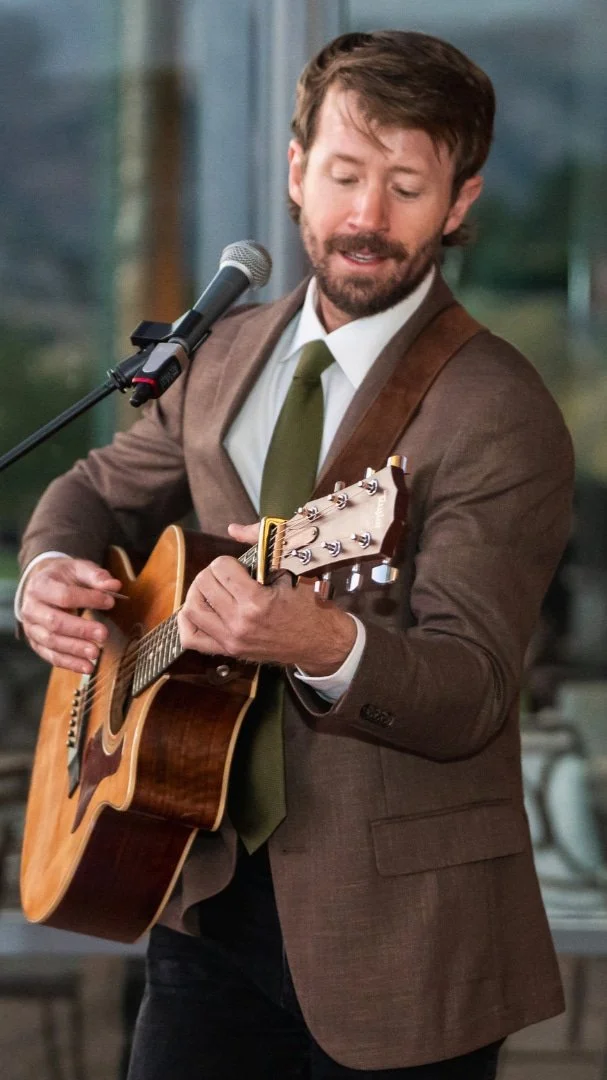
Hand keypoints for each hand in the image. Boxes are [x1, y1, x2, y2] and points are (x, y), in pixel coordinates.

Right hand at [20, 557, 122, 673]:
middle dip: (81, 630)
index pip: (64, 596)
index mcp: (40, 586)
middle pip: (55, 622)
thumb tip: (114, 585)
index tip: (110, 602)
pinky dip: (70, 663)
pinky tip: (88, 667)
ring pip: (51, 642)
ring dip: (75, 650)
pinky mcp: (36, 643)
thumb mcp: (78, 569)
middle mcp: (31, 608)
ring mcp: (31, 628)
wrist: (42, 585)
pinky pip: (51, 656)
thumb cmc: (64, 577)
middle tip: (104, 634)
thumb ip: (96, 576)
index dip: (88, 599)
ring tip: (97, 653)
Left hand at [177, 523, 356, 674]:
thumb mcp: (290, 571)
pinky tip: (200, 609)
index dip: (227, 561)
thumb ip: (261, 546)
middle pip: (203, 584)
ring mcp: (232, 640)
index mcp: (256, 601)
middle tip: (225, 575)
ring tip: (212, 589)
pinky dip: (188, 622)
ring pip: (191, 609)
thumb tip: (233, 528)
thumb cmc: (308, 604)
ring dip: (197, 593)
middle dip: (212, 573)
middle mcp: (239, 623)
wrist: (320, 641)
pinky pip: (192, 638)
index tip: (239, 566)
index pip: (220, 568)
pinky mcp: (229, 651)